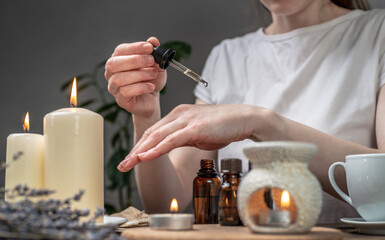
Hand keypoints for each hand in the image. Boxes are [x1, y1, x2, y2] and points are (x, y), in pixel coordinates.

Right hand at [105, 37, 165, 117]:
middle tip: (151, 61)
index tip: (149, 47)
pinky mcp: (119, 99)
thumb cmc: (150, 79)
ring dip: (139, 74)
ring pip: (119, 78)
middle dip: (135, 60)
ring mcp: (113, 86)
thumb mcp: (156, 64)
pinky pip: (125, 92)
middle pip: (114, 63)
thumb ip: (154, 52)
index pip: (120, 50)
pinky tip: (151, 86)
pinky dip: (140, 88)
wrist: (152, 98)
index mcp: (118, 59)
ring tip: (153, 74)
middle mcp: (111, 72)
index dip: (135, 47)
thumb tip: (153, 40)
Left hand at [117, 104, 259, 171]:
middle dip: (135, 151)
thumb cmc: (224, 127)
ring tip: (129, 163)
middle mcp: (179, 114)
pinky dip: (157, 148)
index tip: (131, 159)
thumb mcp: (198, 133)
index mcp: (178, 115)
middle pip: (150, 133)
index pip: (154, 131)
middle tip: (122, 165)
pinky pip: (172, 139)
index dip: (140, 146)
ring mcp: (186, 120)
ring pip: (157, 136)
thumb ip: (183, 137)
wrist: (244, 119)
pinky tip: (147, 156)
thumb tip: (172, 146)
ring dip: (141, 151)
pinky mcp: (195, 127)